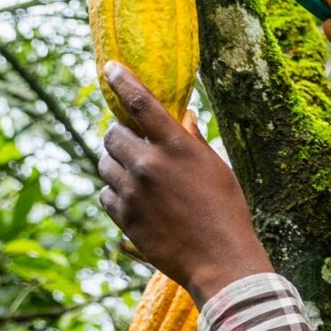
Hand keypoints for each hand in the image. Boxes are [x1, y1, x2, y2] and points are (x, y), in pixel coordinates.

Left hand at [95, 64, 272, 307]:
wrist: (219, 261)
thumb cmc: (226, 212)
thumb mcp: (216, 169)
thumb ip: (193, 141)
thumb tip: (185, 117)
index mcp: (176, 146)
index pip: (140, 101)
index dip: (122, 80)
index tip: (110, 68)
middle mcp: (149, 164)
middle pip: (112, 134)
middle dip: (117, 135)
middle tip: (129, 144)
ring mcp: (133, 192)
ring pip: (104, 165)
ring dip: (114, 165)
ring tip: (133, 175)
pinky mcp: (124, 218)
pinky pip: (105, 194)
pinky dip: (114, 193)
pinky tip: (133, 200)